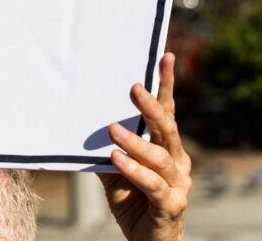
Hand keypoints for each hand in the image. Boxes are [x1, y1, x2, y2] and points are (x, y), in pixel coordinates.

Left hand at [98, 52, 191, 240]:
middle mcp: (177, 161)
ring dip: (135, 141)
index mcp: (166, 147)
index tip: (165, 56)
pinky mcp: (170, 205)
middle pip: (167, 128)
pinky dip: (134, 170)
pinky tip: (116, 159)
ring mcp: (177, 184)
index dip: (166, 84)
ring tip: (112, 130)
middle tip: (133, 88)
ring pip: (159, 156)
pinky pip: (152, 184)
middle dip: (151, 106)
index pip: (168, 110)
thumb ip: (110, 147)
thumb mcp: (115, 171)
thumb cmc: (133, 201)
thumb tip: (84, 119)